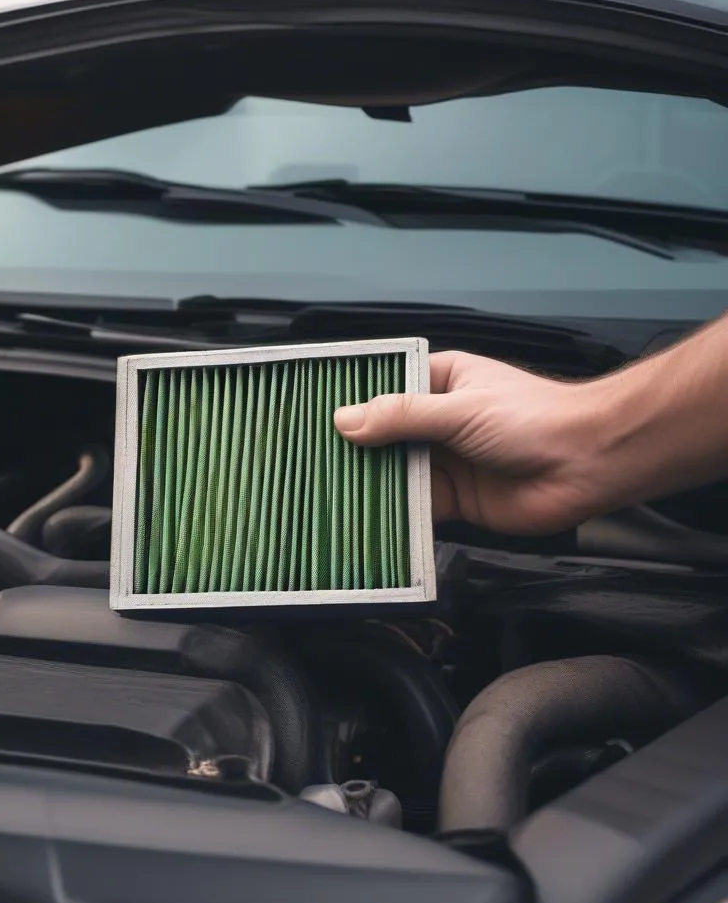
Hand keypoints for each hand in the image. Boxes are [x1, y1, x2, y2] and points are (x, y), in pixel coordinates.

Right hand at [333, 351, 602, 534]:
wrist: (589, 464)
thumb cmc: (536, 419)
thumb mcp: (460, 408)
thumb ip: (402, 416)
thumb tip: (346, 420)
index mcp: (440, 382)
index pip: (384, 389)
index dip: (353, 403)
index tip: (314, 417)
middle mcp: (438, 422)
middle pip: (383, 436)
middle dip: (356, 450)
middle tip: (313, 461)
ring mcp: (445, 462)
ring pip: (395, 474)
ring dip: (372, 484)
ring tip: (330, 492)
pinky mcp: (455, 501)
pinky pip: (415, 508)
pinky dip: (394, 515)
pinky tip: (367, 519)